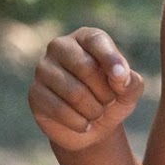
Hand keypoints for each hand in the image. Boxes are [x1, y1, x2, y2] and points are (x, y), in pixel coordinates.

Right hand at [28, 26, 146, 152]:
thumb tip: (119, 75)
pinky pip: (60, 110)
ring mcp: (43, 69)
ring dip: (94, 109)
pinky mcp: (34, 93)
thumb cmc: (113, 99)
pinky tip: (84, 123)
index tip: (121, 76)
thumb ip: (130, 80)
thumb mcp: (130, 90)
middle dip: (104, 91)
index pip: (96, 40)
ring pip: (74, 92)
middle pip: (85, 67)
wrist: (92, 127)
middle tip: (108, 100)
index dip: (110, 59)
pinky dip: (79, 122)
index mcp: (86, 38)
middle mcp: (60, 47)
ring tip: (97, 112)